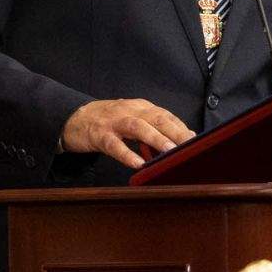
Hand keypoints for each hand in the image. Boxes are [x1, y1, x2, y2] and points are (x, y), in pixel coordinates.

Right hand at [60, 99, 194, 168]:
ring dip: (155, 138)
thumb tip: (182, 140)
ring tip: (169, 150)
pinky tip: (137, 164)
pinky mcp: (99, 135)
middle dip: (175, 131)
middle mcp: (129, 110)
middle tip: (190, 144)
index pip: (165, 115)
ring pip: (137, 127)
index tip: (197, 140)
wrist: (74, 118)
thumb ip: (154, 129)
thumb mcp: (132, 120)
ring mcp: (113, 122)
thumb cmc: (108, 122)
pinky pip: (114, 145)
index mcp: (140, 107)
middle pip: (156, 118)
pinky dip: (127, 154)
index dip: (181, 127)